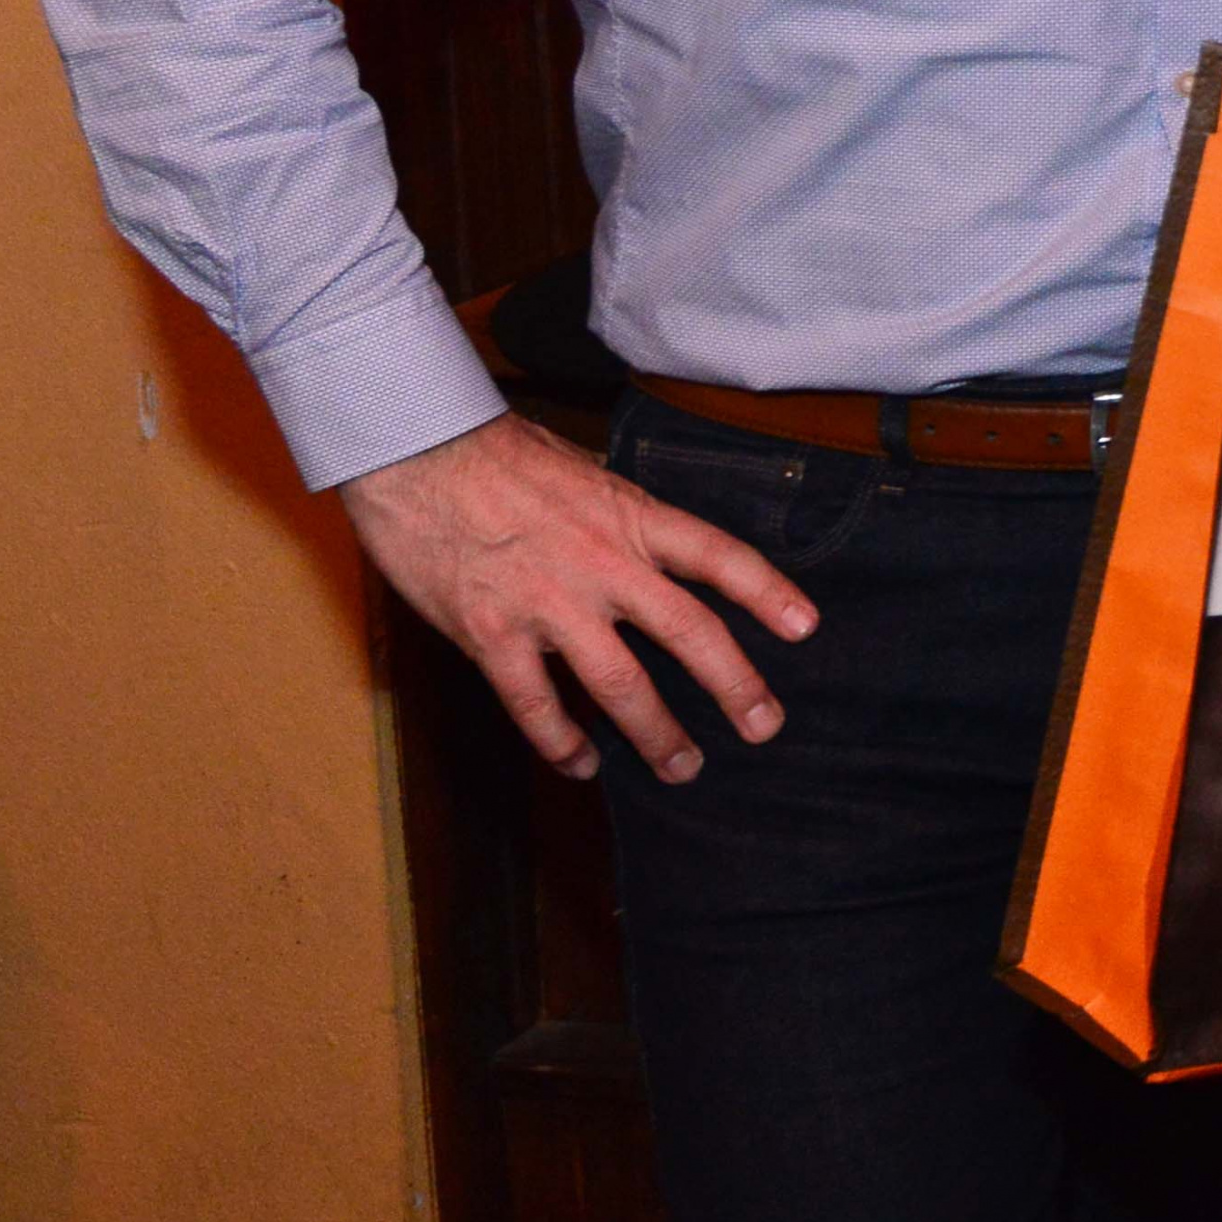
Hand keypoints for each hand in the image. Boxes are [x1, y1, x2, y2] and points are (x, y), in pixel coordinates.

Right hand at [339, 412, 819, 786]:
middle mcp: (602, 563)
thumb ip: (620, 518)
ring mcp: (548, 603)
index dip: (767, 592)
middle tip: (764, 725)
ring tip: (683, 768)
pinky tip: (580, 764)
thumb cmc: (497, 455)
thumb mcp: (582, 470)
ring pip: (621, 685)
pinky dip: (561, 743)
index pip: (718, 556)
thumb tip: (650, 545)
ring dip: (658, 735)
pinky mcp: (491, 634)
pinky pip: (535, 705)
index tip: (805, 627)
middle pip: (689, 632)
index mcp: (631, 516)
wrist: (416, 453)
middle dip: (735, 685)